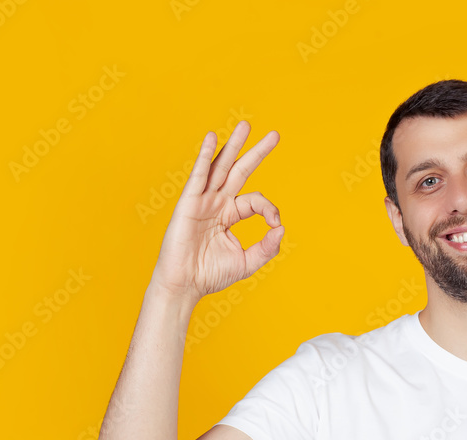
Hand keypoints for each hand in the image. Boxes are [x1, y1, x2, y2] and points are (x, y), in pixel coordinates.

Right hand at [150, 121, 282, 302]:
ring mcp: (203, 201)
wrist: (185, 285)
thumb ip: (267, 247)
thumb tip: (281, 228)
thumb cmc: (211, 275)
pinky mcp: (188, 203)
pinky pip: (199, 176)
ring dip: (234, 145)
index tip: (275, 223)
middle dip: (257, 152)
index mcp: (231, 214)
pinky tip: (212, 138)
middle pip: (240, 171)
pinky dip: (205, 157)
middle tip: (275, 135)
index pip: (256, 201)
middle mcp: (217, 203)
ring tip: (246, 126)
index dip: (270, 208)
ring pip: (221, 167)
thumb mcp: (247, 262)